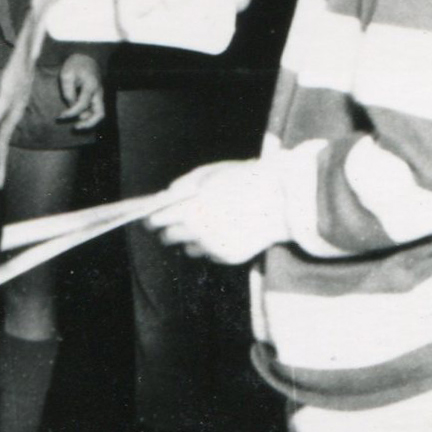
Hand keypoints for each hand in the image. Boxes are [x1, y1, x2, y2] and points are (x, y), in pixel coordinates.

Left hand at [56, 54, 104, 130]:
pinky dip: (88, 116)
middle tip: (75, 127)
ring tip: (76, 125)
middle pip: (100, 114)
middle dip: (88, 123)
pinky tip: (77, 117)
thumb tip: (71, 105)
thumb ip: (68, 91)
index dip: (71, 113)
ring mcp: (99, 95)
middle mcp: (98, 92)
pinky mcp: (97, 96)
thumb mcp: (67, 74)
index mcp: (91, 86)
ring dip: (88, 121)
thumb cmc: (75, 64)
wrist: (86, 56)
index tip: (60, 116)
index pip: (82, 105)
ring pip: (99, 113)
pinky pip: (95, 110)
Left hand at [151, 158, 289, 265]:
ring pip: (189, 249)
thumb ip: (182, 186)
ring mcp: (213, 246)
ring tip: (211, 224)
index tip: (150, 220)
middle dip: (169, 231)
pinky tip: (228, 231)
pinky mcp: (227, 258)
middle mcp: (198, 231)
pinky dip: (213, 246)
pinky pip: (210, 254)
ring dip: (192, 239)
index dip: (150, 220)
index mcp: (190, 207)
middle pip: (168, 238)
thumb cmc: (243, 180)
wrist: (281, 199)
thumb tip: (163, 199)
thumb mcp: (209, 174)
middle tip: (177, 223)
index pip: (155, 221)